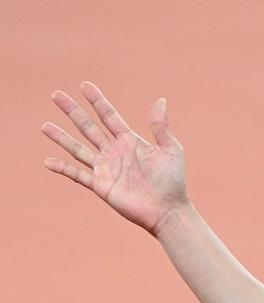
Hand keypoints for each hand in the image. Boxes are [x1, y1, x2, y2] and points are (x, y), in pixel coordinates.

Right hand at [41, 81, 189, 236]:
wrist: (168, 210)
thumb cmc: (174, 182)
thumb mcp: (171, 150)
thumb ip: (161, 127)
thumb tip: (161, 100)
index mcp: (130, 141)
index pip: (109, 116)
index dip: (97, 101)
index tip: (85, 85)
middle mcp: (115, 152)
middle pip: (88, 127)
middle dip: (72, 112)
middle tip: (56, 95)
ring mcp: (106, 169)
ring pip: (78, 148)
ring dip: (61, 137)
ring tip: (44, 125)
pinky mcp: (101, 186)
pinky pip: (77, 175)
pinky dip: (63, 169)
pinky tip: (48, 162)